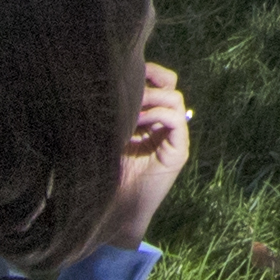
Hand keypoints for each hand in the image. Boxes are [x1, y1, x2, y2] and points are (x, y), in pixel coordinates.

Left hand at [93, 64, 197, 261]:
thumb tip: (101, 80)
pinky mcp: (178, 153)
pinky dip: (157, 115)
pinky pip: (176, 121)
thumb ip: (112, 112)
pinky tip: (137, 120)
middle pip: (170, 85)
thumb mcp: (106, 134)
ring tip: (132, 106)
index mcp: (148, 119)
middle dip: (153, 78)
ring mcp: (173, 139)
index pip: (157, 83)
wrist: (113, 210)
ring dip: (152, 97)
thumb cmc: (103, 174)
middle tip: (132, 81)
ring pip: (175, 100)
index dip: (146, 72)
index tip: (124, 69)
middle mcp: (163, 126)